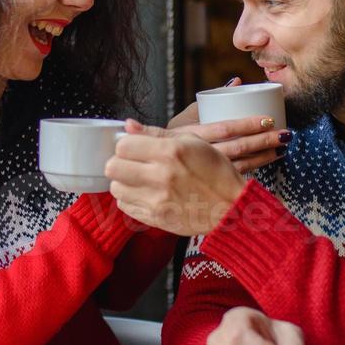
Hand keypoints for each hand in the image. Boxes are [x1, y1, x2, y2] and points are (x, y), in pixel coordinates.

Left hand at [106, 121, 246, 235]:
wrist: (231, 207)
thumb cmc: (215, 172)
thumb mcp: (193, 142)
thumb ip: (156, 133)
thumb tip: (129, 125)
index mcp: (170, 152)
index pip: (122, 146)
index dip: (126, 145)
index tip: (135, 148)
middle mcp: (161, 176)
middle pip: (112, 167)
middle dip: (119, 163)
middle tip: (131, 164)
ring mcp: (157, 201)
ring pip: (116, 188)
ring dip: (124, 182)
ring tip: (139, 180)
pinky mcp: (156, 219)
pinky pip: (125, 207)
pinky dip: (131, 200)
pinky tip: (146, 194)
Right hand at [168, 79, 289, 173]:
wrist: (154, 167)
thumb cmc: (172, 137)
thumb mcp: (185, 116)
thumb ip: (210, 99)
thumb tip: (237, 80)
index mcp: (191, 134)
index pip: (225, 128)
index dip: (249, 125)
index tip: (269, 119)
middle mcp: (199, 154)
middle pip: (237, 148)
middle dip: (264, 141)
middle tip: (284, 134)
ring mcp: (205, 172)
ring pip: (240, 165)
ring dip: (264, 157)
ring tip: (282, 148)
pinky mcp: (211, 183)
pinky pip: (237, 177)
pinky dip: (255, 168)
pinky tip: (268, 161)